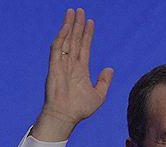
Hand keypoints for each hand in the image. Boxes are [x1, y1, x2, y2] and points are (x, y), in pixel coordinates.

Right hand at [31, 8, 113, 140]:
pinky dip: (62, 36)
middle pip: (75, 40)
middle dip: (78, 25)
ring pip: (66, 40)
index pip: (84, 47)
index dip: (87, 34)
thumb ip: (104, 81)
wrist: (65, 116)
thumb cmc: (79, 109)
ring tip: (73, 12)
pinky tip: (67, 26)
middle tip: (80, 10)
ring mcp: (62, 64)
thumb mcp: (98, 95)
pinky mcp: (54, 66)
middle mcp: (70, 64)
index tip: (90, 22)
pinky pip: (58, 47)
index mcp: (80, 70)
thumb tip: (110, 68)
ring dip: (69, 26)